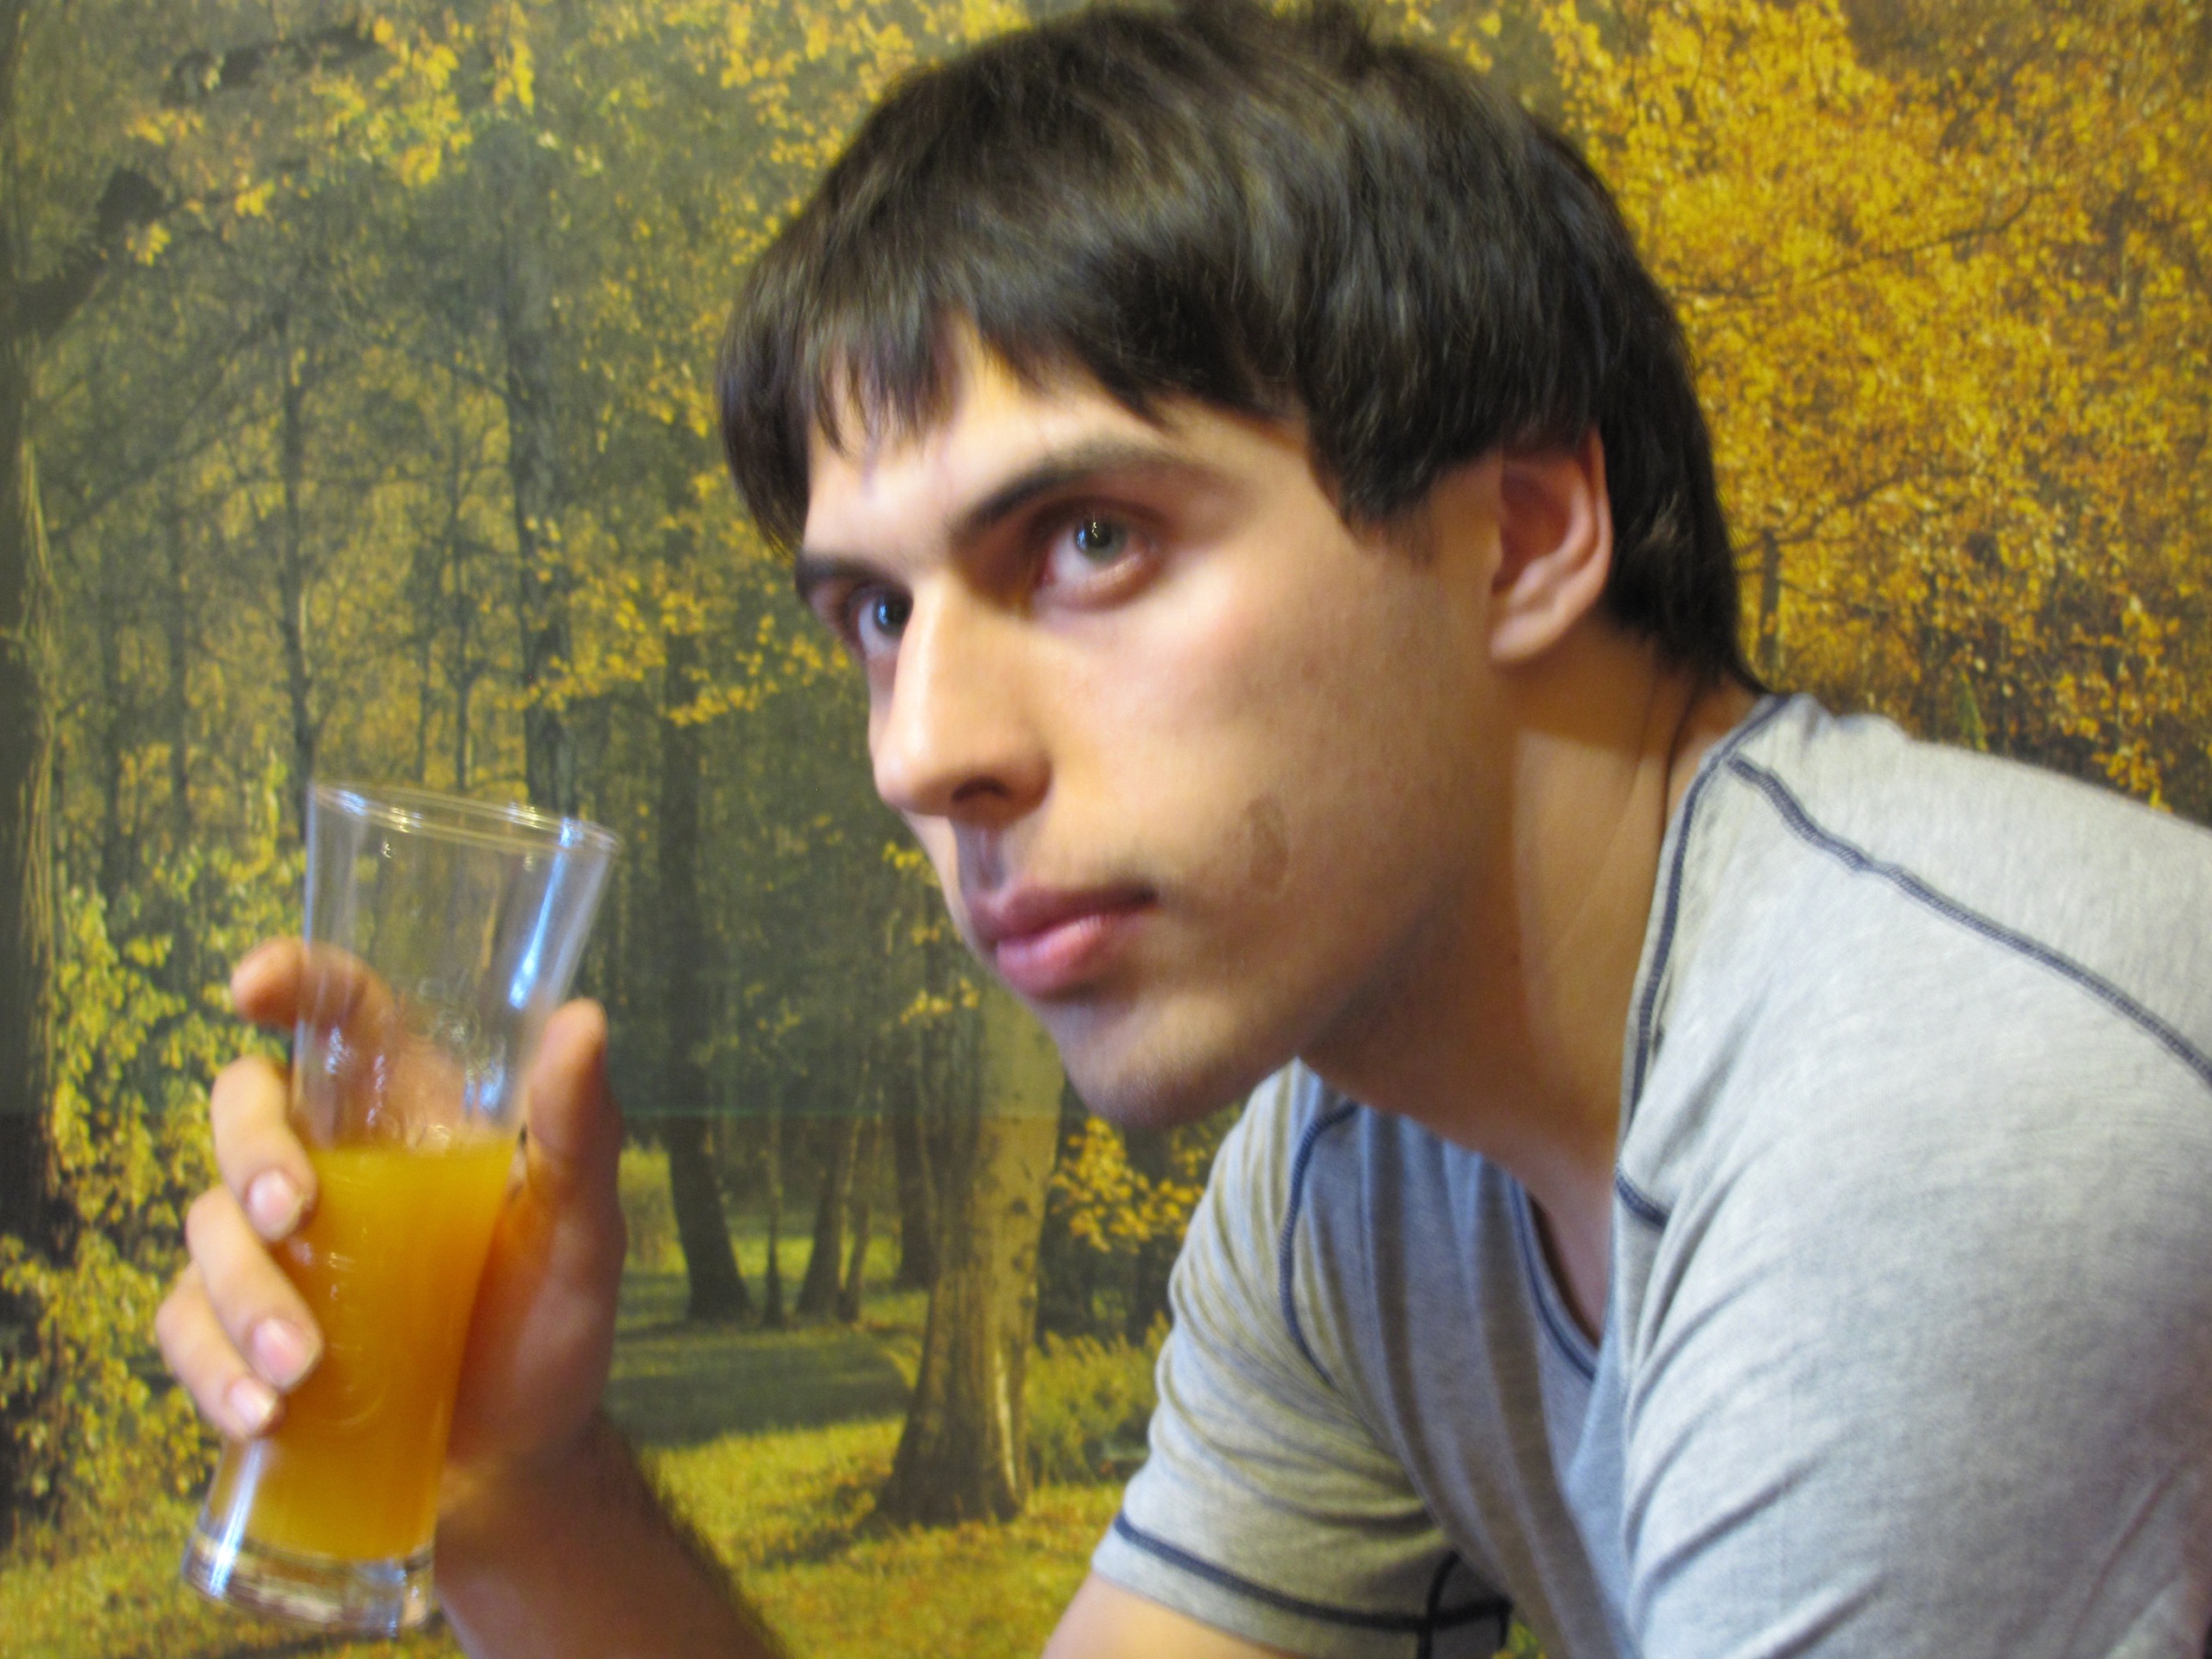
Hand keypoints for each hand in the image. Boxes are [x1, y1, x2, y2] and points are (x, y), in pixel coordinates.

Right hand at [155, 938, 627, 1493]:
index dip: (295, 981)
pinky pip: (185, 1326)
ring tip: (302, 1365)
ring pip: (207, 1224)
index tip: (253, 986)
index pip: (345, 1017)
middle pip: (246, 1106)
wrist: (516, 1465)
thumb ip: (581, 1130)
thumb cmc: (550, 1326)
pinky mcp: (244, 1334)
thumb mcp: (580, 1228)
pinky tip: (264, 1412)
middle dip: (249, 1151)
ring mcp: (280, 1252)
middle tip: (294, 1211)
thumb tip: (584, 1019)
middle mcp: (336, 1165)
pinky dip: (212, 1368)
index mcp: (413, 1115)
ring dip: (241, 1291)